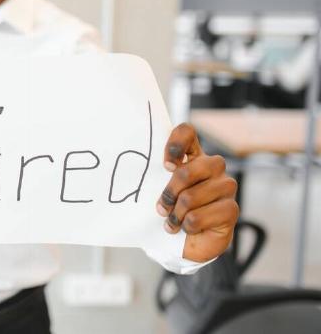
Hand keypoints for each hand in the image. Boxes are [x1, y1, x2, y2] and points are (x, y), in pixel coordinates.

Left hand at [156, 123, 238, 262]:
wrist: (191, 241)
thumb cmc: (174, 210)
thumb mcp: (162, 189)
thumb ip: (159, 176)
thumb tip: (143, 170)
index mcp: (194, 156)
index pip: (187, 132)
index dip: (175, 144)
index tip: (165, 165)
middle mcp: (213, 167)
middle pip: (188, 170)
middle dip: (169, 193)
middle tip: (161, 207)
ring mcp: (226, 186)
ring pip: (190, 197)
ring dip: (175, 214)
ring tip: (172, 221)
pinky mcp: (232, 209)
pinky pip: (198, 217)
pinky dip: (186, 226)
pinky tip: (187, 228)